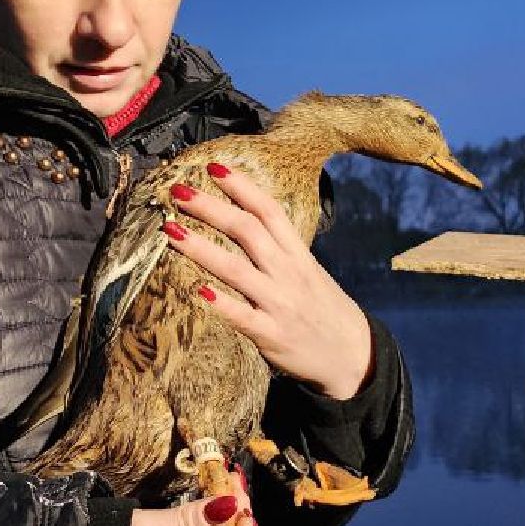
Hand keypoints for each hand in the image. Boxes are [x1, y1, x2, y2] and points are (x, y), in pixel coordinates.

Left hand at [164, 162, 373, 400]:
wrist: (352, 357)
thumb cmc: (324, 310)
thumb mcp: (310, 272)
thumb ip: (280, 251)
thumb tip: (243, 226)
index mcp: (299, 255)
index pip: (270, 212)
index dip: (242, 187)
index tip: (214, 168)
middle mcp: (289, 274)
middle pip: (247, 231)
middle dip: (211, 208)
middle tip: (179, 191)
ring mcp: (280, 304)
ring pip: (237, 270)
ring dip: (201, 248)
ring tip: (171, 230)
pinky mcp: (272, 336)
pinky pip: (242, 317)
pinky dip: (220, 303)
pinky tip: (196, 289)